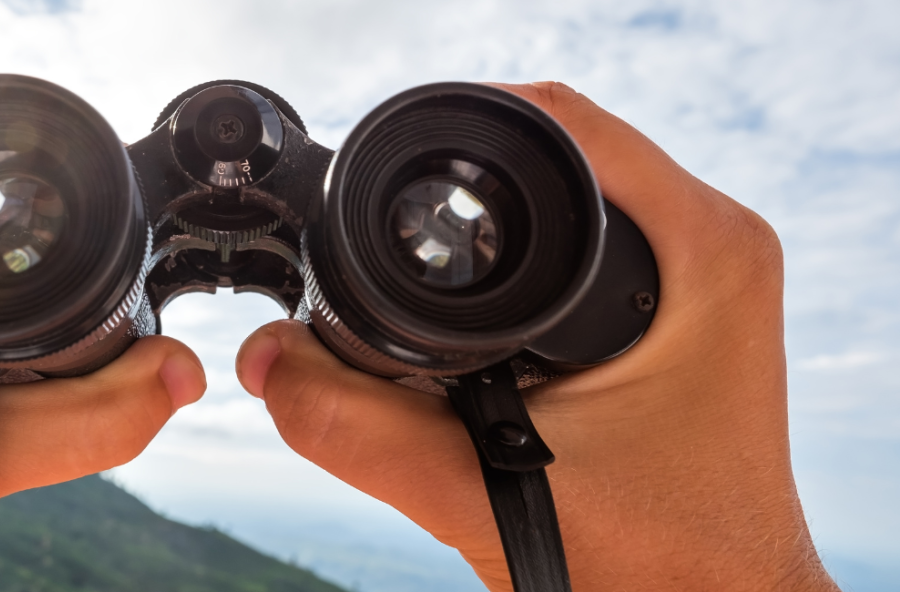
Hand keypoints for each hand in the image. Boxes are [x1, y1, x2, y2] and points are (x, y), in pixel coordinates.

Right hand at [236, 82, 835, 590]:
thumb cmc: (655, 567)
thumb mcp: (487, 494)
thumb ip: (360, 430)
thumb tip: (264, 362)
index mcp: (703, 252)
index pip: (557, 125)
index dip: (452, 132)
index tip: (377, 189)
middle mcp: (714, 243)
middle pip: (552, 156)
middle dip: (457, 196)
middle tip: (387, 259)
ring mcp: (702, 274)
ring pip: (563, 201)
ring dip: (485, 233)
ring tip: (425, 290)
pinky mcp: (679, 305)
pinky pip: (583, 244)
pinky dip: (515, 268)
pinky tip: (474, 322)